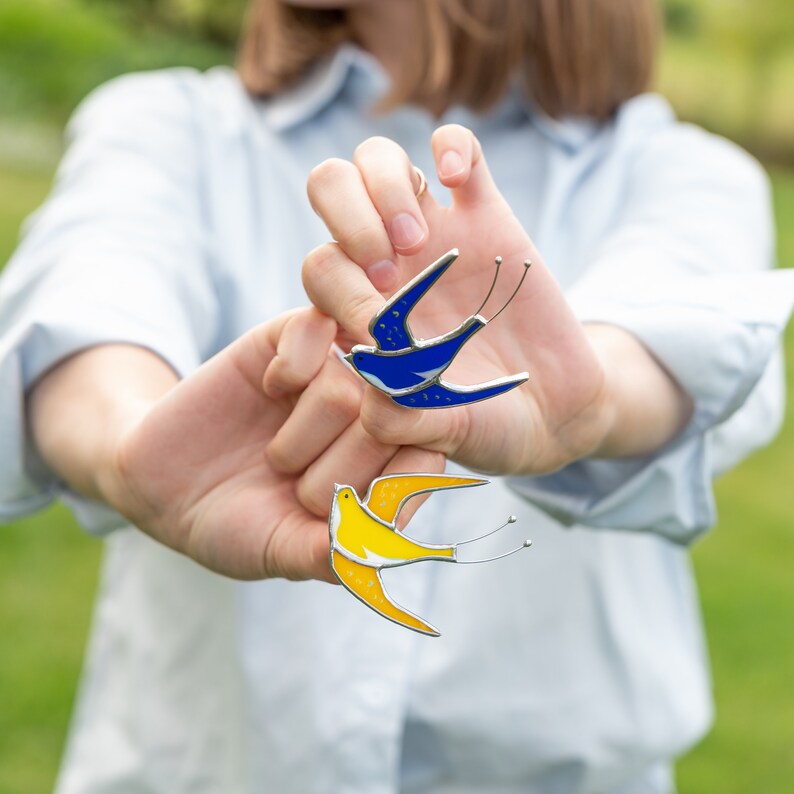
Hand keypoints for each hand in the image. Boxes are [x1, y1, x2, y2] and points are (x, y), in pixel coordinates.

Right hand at [29, 310, 442, 580]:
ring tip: (278, 459)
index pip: (427, 455)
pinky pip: (315, 327)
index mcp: (381, 465)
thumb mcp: (283, 551)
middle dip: (344, 465)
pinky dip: (291, 364)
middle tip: (301, 490)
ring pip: (352, 382)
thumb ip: (333, 553)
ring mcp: (330, 373)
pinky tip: (269, 390)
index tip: (354, 508)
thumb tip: (382, 550)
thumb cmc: (236, 524)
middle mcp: (365, 416)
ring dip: (306, 432)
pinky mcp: (288, 340)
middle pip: (394, 418)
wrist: (164, 484)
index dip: (396, 482)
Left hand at [303, 125, 611, 474]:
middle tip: (388, 266)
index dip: (336, 289)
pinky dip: (451, 148)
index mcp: (362, 310)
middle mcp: (389, 264)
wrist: (550, 411)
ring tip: (419, 240)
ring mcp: (436, 234)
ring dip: (386, 188)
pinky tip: (460, 180)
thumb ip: (401, 417)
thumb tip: (371, 390)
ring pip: (380, 160)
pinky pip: (459, 150)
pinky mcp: (487, 216)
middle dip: (348, 216)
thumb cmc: (485, 423)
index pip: (319, 267)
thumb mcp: (441, 429)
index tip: (376, 328)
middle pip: (331, 189)